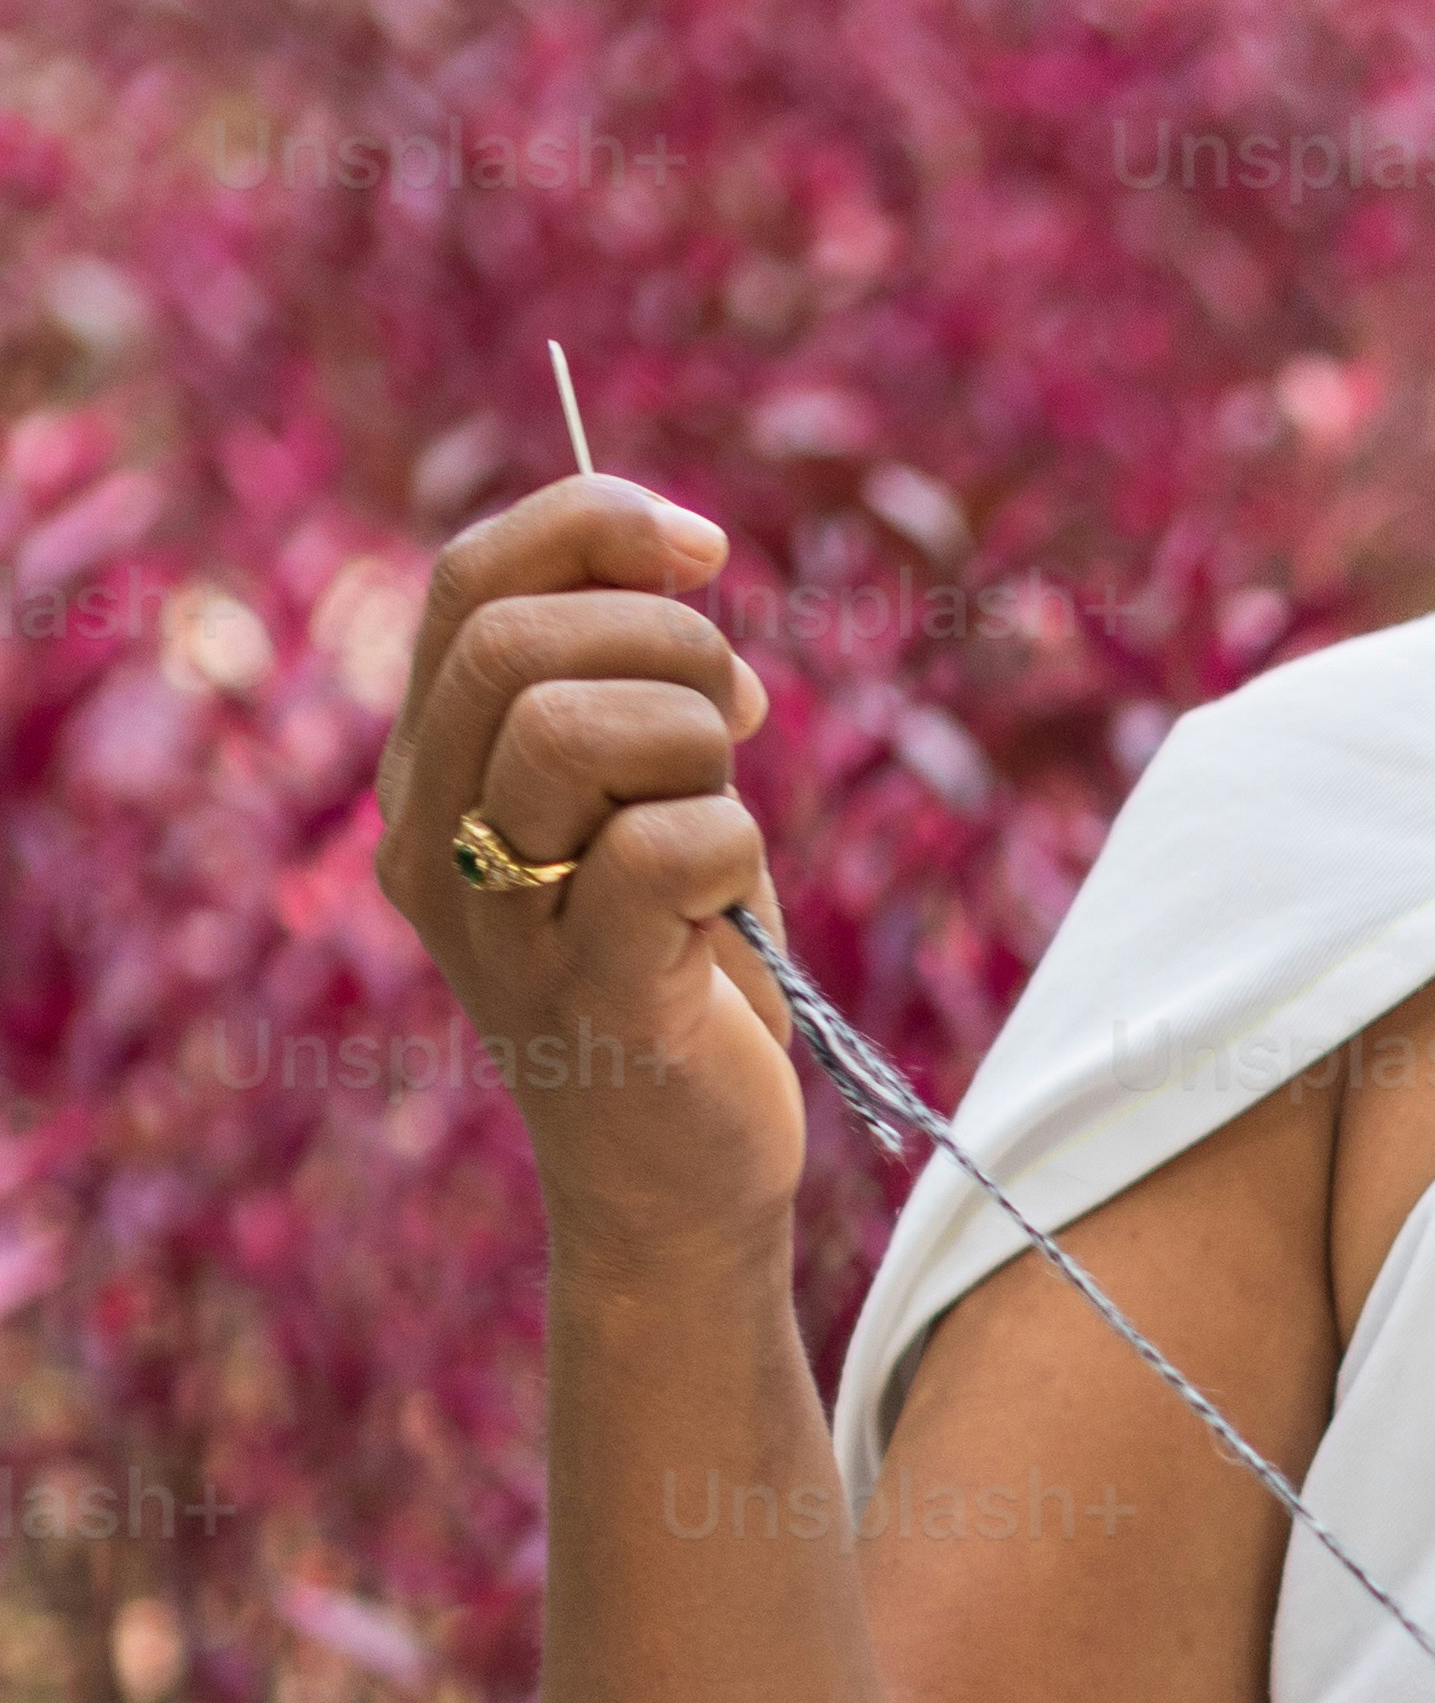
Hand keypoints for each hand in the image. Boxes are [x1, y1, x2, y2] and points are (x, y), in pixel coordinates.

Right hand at [374, 476, 803, 1263]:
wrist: (679, 1178)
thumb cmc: (675, 967)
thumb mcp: (636, 795)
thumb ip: (626, 681)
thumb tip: (674, 554)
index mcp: (428, 775)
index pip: (467, 583)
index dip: (592, 525)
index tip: (704, 549)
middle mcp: (429, 845)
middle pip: (511, 640)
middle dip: (665, 639)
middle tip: (738, 713)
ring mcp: (498, 927)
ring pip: (574, 726)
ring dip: (698, 737)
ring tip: (725, 805)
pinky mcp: (590, 998)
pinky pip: (668, 845)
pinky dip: (736, 843)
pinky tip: (732, 905)